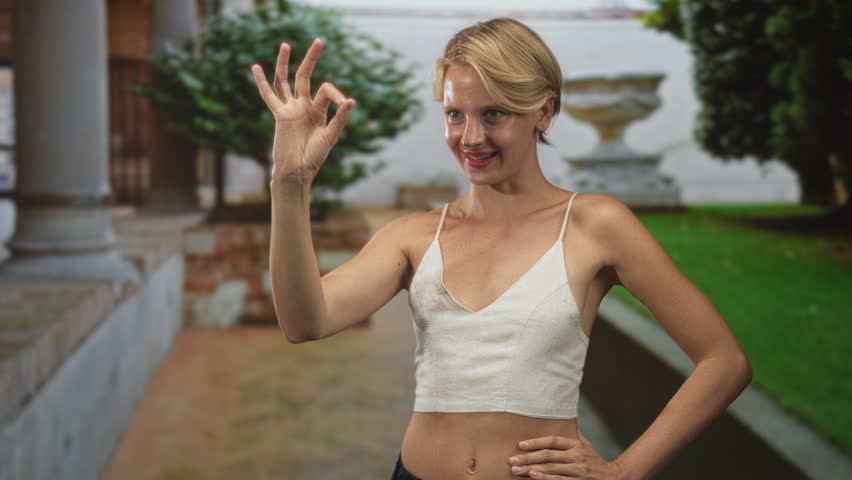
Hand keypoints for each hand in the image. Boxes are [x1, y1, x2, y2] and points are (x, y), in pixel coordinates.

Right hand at [250, 38, 355, 183]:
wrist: (297, 171)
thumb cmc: (314, 156)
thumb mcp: (331, 136)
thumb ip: (340, 118)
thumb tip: (350, 100)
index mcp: (318, 110)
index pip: (326, 90)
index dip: (335, 92)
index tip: (343, 103)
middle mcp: (303, 106)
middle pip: (305, 76)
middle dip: (312, 58)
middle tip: (320, 40)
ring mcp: (290, 109)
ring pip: (285, 81)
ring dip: (285, 63)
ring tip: (286, 45)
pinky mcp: (279, 115)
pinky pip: (269, 95)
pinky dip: (262, 82)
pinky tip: (256, 67)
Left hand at [508, 430, 625, 478]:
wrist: (614, 477)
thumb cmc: (595, 460)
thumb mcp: (587, 445)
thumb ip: (573, 436)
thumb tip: (562, 419)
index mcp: (577, 445)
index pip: (553, 441)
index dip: (536, 442)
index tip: (521, 444)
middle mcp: (577, 457)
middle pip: (549, 456)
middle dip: (528, 457)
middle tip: (512, 460)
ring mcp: (578, 471)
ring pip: (551, 469)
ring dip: (532, 469)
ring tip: (517, 470)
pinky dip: (545, 479)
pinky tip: (534, 477)